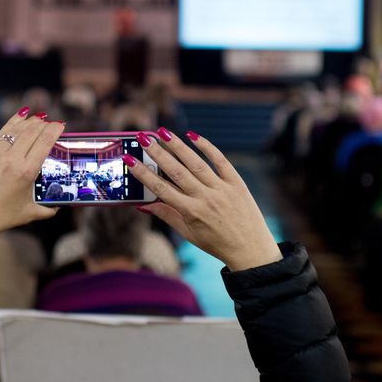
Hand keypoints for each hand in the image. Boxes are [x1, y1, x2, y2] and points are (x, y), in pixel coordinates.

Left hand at [0, 109, 63, 247]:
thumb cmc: (1, 217)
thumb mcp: (30, 213)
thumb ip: (49, 209)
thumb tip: (60, 205)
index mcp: (26, 172)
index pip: (44, 142)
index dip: (55, 130)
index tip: (61, 125)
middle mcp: (10, 159)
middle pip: (32, 131)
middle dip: (44, 123)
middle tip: (52, 122)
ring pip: (15, 129)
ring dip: (29, 122)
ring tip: (39, 118)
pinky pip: (1, 133)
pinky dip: (13, 124)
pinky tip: (20, 118)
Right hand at [128, 128, 281, 271]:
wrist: (250, 249)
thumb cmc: (216, 243)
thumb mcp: (188, 233)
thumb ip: (167, 215)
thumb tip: (144, 204)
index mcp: (191, 212)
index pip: (162, 189)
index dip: (144, 174)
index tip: (130, 160)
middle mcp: (206, 198)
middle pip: (177, 171)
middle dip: (157, 153)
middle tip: (143, 138)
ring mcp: (222, 189)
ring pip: (196, 163)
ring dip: (178, 146)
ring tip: (163, 132)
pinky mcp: (237, 183)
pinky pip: (220, 161)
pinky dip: (207, 147)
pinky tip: (192, 135)